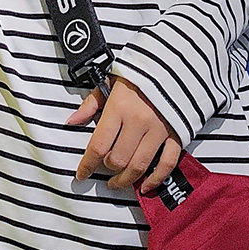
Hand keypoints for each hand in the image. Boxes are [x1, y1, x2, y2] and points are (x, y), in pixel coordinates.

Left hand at [64, 74, 182, 191]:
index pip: (98, 145)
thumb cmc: (137, 75)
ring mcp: (159, 129)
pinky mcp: (176, 133)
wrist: (172, 63)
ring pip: (139, 166)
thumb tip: (72, 122)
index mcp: (118, 108)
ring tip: (118, 183)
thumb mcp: (109, 82)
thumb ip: (90, 105)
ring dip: (126, 180)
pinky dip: (156, 179)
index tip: (81, 174)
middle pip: (117, 159)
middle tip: (103, 170)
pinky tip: (146, 186)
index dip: (87, 165)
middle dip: (107, 169)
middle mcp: (138, 121)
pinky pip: (167, 163)